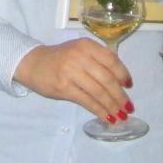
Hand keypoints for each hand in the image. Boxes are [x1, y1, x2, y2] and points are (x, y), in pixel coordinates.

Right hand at [13, 39, 134, 121]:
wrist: (33, 63)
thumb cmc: (60, 58)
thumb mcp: (79, 51)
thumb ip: (97, 60)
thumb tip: (121, 81)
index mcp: (86, 45)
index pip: (111, 60)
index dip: (123, 74)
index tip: (129, 85)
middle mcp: (80, 57)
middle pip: (107, 78)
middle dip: (120, 95)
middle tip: (128, 107)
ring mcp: (71, 72)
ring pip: (98, 92)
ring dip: (112, 106)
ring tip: (121, 115)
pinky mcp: (64, 87)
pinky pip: (86, 101)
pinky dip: (99, 110)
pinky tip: (106, 117)